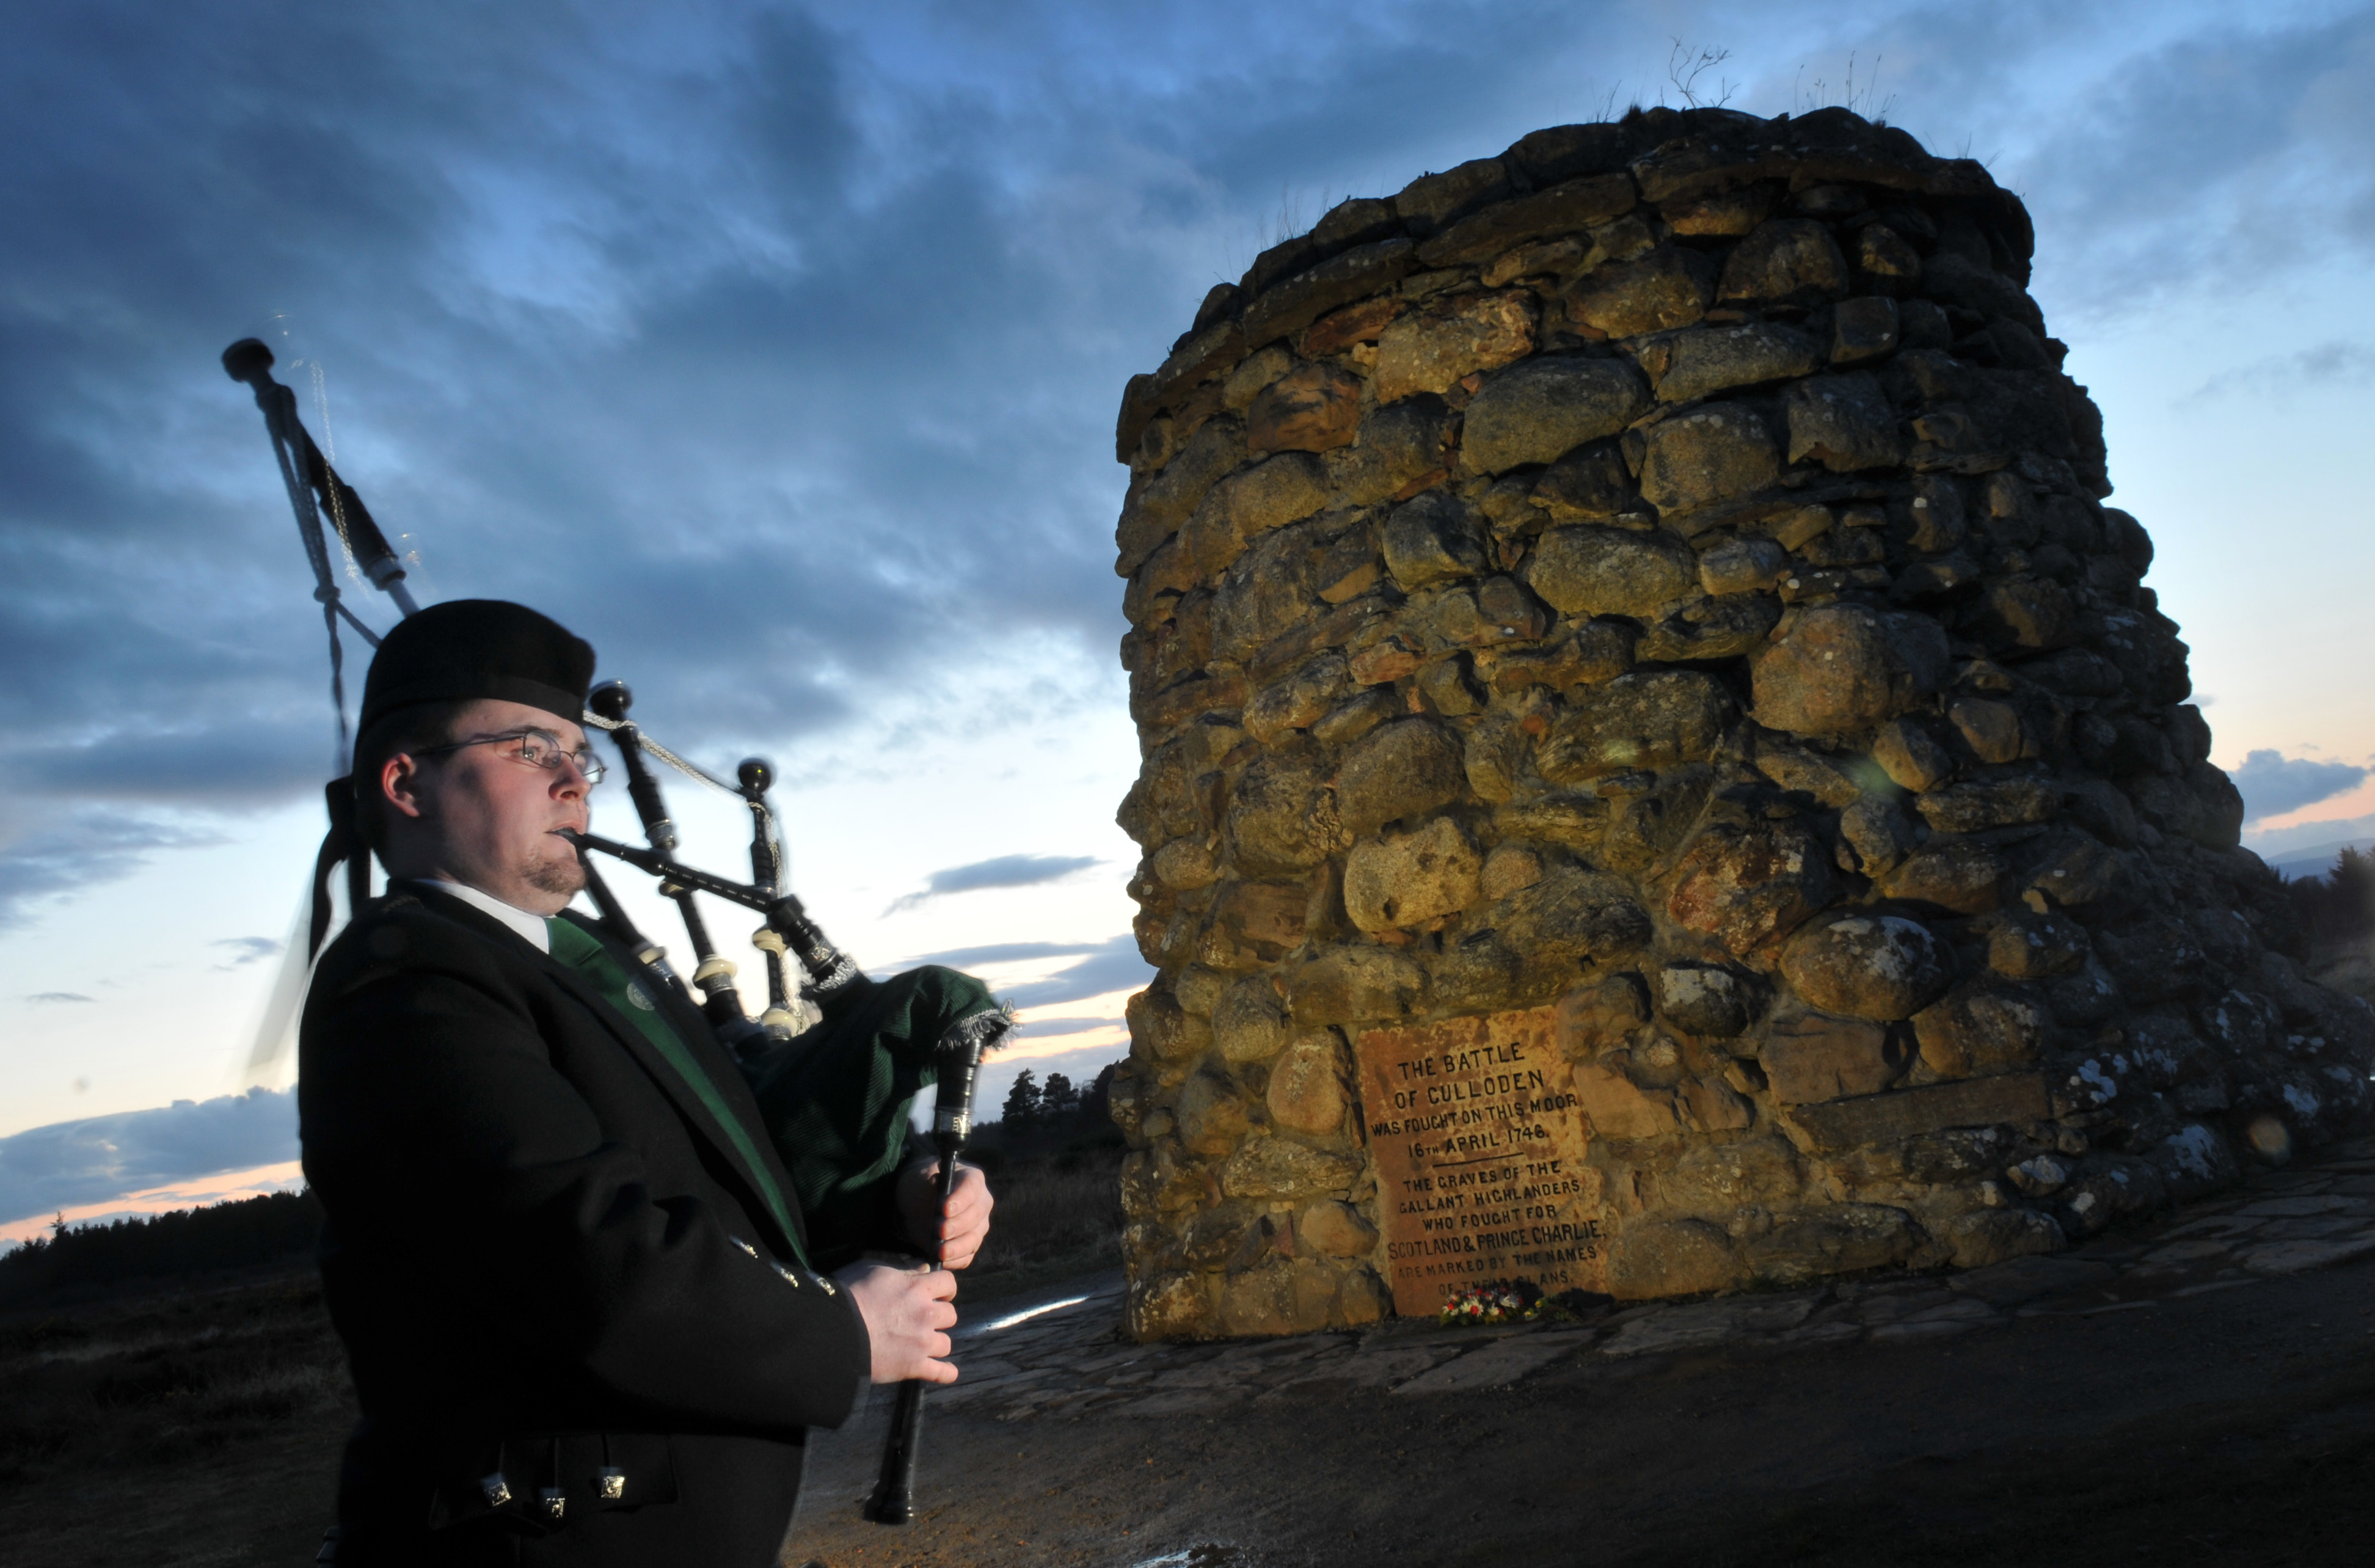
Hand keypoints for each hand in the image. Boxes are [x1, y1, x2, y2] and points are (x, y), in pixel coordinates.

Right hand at [835, 1260, 958, 1383]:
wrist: (834, 1329)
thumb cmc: (850, 1293)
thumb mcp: (875, 1270)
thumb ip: (904, 1270)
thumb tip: (925, 1268)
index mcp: (917, 1288)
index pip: (948, 1283)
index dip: (945, 1288)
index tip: (939, 1294)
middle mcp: (925, 1314)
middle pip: (950, 1315)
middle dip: (939, 1317)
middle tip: (924, 1320)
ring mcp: (921, 1342)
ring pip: (946, 1344)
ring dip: (936, 1344)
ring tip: (923, 1344)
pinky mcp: (913, 1366)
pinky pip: (941, 1373)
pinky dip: (945, 1374)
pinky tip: (946, 1373)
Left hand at [895, 1157, 993, 1269]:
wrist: (916, 1205)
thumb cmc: (920, 1185)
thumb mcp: (919, 1178)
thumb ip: (927, 1180)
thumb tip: (935, 1183)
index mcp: (972, 1179)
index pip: (971, 1188)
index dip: (960, 1199)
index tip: (944, 1209)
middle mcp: (981, 1203)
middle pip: (975, 1215)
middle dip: (958, 1225)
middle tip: (941, 1231)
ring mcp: (978, 1226)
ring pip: (973, 1239)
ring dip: (957, 1247)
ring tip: (940, 1252)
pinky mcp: (970, 1246)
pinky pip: (966, 1257)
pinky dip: (954, 1261)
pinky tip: (940, 1261)